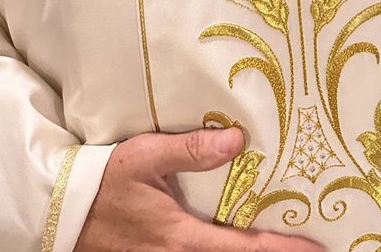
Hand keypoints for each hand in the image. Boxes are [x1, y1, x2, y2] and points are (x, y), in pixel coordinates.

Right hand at [74, 125, 324, 251]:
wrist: (64, 213)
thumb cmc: (106, 182)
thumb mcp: (145, 156)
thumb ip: (191, 148)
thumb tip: (237, 139)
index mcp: (181, 237)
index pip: (244, 248)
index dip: (283, 250)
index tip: (317, 250)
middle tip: (312, 249)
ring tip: (285, 244)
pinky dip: (224, 251)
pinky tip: (239, 241)